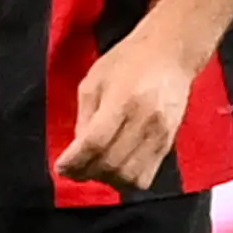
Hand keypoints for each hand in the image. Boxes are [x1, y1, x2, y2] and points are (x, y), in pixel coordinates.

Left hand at [56, 27, 199, 192]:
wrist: (171, 53)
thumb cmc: (129, 61)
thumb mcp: (95, 80)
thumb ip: (85, 116)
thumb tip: (78, 150)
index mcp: (123, 100)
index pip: (95, 143)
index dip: (75, 161)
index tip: (61, 167)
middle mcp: (145, 121)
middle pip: (111, 163)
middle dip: (85, 172)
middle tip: (73, 170)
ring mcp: (160, 135)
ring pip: (129, 176)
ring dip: (106, 179)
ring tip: (94, 169)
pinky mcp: (168, 144)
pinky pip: (145, 177)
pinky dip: (125, 180)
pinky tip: (115, 168)